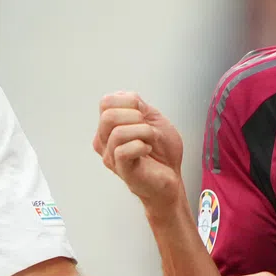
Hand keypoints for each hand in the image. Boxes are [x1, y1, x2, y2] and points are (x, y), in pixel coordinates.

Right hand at [94, 92, 184, 209]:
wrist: (172, 176)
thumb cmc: (161, 151)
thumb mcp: (153, 119)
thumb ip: (138, 106)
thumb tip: (127, 99)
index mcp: (109, 126)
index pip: (106, 101)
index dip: (130, 102)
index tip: (144, 115)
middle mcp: (104, 141)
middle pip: (108, 115)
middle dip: (136, 116)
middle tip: (148, 128)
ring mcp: (110, 156)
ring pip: (118, 132)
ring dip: (143, 132)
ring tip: (151, 141)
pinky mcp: (121, 169)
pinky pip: (123, 150)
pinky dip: (142, 145)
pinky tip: (148, 150)